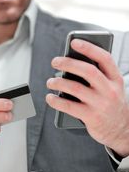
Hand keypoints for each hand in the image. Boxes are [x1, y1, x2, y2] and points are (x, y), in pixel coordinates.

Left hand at [46, 39, 128, 156]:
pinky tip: (50, 97)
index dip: (89, 48)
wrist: (121, 129)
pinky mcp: (91, 117)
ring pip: (75, 88)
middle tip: (55, 61)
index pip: (104, 58)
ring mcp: (101, 105)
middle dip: (68, 63)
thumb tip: (69, 62)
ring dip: (58, 82)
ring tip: (50, 81)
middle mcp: (110, 91)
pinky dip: (56, 101)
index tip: (74, 42)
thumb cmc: (109, 102)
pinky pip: (69, 107)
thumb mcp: (111, 87)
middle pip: (88, 71)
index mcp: (115, 79)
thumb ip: (97, 75)